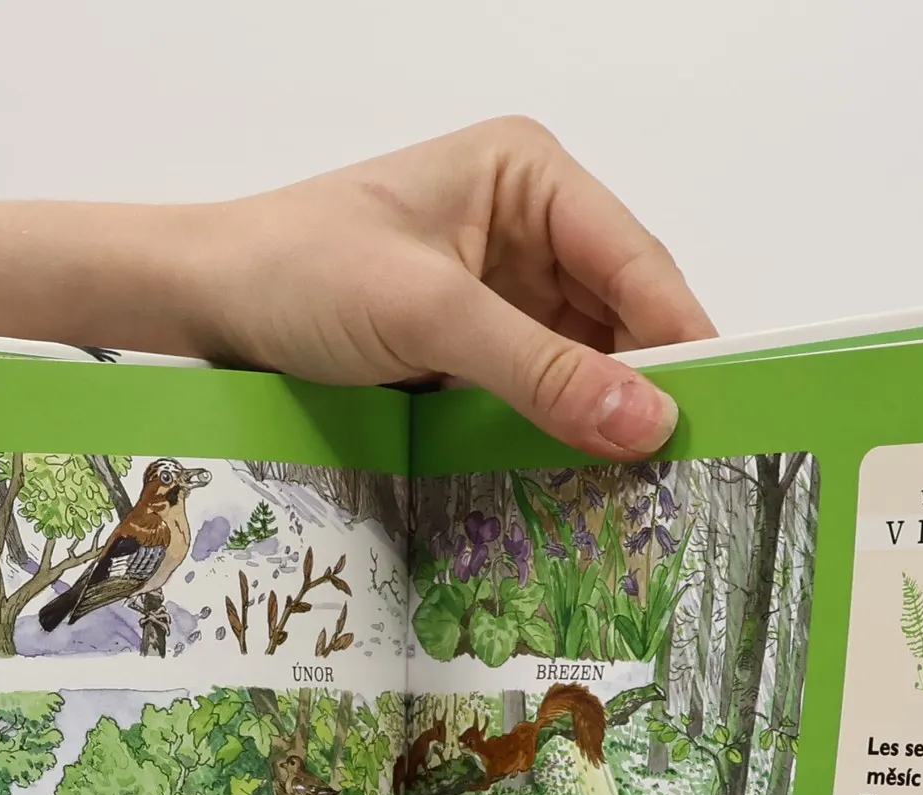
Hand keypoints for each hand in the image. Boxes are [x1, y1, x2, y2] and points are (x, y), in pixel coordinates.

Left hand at [184, 119, 713, 458]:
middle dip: (646, 389)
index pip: (634, 261)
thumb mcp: (427, 315)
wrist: (202, 305)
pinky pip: (538, 395)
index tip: (720, 413)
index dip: (682, 340)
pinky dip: (557, 436)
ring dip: (603, 422)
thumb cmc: (298, 272)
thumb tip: (647, 422)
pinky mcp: (472, 350)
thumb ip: (540, 369)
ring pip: (584, 364)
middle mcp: (528, 228)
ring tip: (642, 492)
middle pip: (620, 317)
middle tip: (687, 471)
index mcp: (529, 175)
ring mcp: (501, 293)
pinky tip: (580, 482)